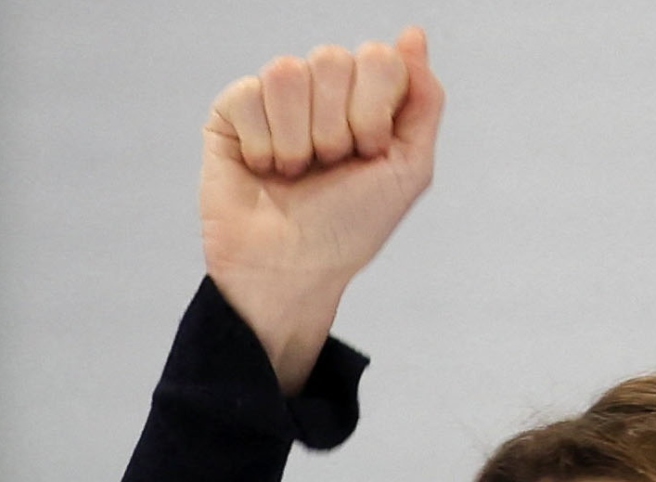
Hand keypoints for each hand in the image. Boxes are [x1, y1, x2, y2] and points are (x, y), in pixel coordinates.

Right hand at [200, 28, 443, 391]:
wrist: (292, 271)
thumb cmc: (348, 230)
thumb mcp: (407, 171)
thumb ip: (423, 100)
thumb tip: (413, 35)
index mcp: (364, 99)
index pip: (378, 58)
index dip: (374, 110)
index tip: (368, 153)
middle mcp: (321, 91)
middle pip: (332, 59)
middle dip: (336, 128)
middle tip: (329, 168)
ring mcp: (275, 98)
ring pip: (287, 71)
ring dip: (298, 140)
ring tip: (295, 173)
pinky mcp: (232, 111)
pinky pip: (249, 94)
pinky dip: (262, 145)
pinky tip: (263, 170)